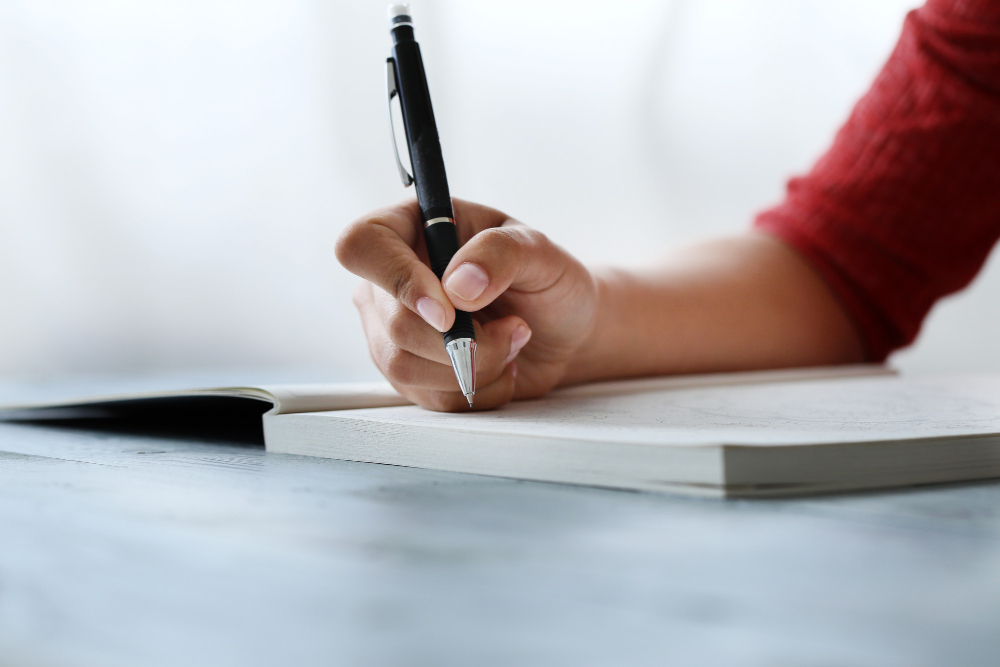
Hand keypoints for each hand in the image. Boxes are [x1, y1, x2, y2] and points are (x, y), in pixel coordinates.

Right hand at [336, 198, 598, 410]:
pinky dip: (477, 390)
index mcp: (411, 228)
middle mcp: (391, 279)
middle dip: (466, 340)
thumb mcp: (539, 251)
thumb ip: (499, 254)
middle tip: (514, 328)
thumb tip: (457, 285)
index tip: (448, 311)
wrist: (561, 332)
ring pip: (405, 366)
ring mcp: (392, 329)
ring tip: (511, 343)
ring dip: (475, 366)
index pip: (362, 246)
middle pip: (394, 323)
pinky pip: (429, 397)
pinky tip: (500, 368)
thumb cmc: (547, 281)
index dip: (398, 280)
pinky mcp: (408, 372)